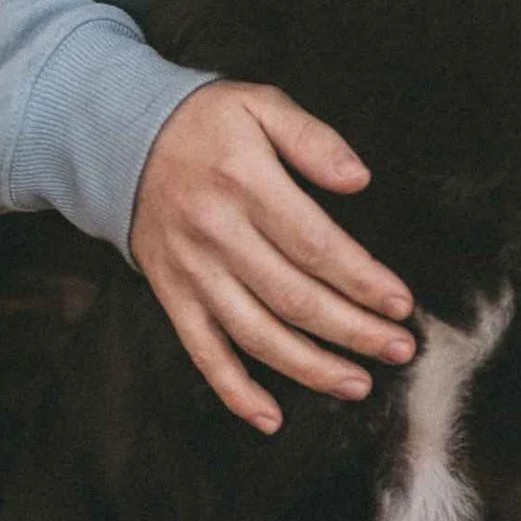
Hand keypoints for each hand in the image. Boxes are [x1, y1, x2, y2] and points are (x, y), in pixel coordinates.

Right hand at [130, 79, 415, 432]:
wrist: (121, 140)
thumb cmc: (206, 122)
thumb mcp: (260, 104)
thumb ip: (312, 139)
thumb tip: (359, 179)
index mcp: (246, 185)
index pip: (315, 245)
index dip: (361, 280)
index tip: (400, 303)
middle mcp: (218, 235)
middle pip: (294, 298)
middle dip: (353, 330)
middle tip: (398, 349)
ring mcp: (192, 272)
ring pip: (256, 335)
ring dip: (310, 368)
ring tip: (357, 383)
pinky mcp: (172, 296)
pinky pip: (203, 353)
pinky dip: (235, 391)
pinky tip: (271, 417)